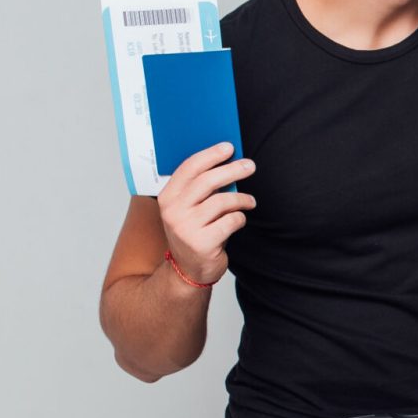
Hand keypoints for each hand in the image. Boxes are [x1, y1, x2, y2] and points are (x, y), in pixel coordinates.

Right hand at [157, 142, 255, 284]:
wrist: (189, 270)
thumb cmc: (195, 231)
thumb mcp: (189, 208)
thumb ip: (200, 188)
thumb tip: (227, 160)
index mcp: (167, 198)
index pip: (189, 168)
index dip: (210, 155)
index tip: (229, 147)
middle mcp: (173, 211)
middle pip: (208, 181)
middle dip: (233, 170)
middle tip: (250, 166)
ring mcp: (186, 228)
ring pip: (223, 201)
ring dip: (242, 199)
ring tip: (250, 202)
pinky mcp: (202, 243)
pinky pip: (231, 221)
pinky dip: (240, 218)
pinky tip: (239, 220)